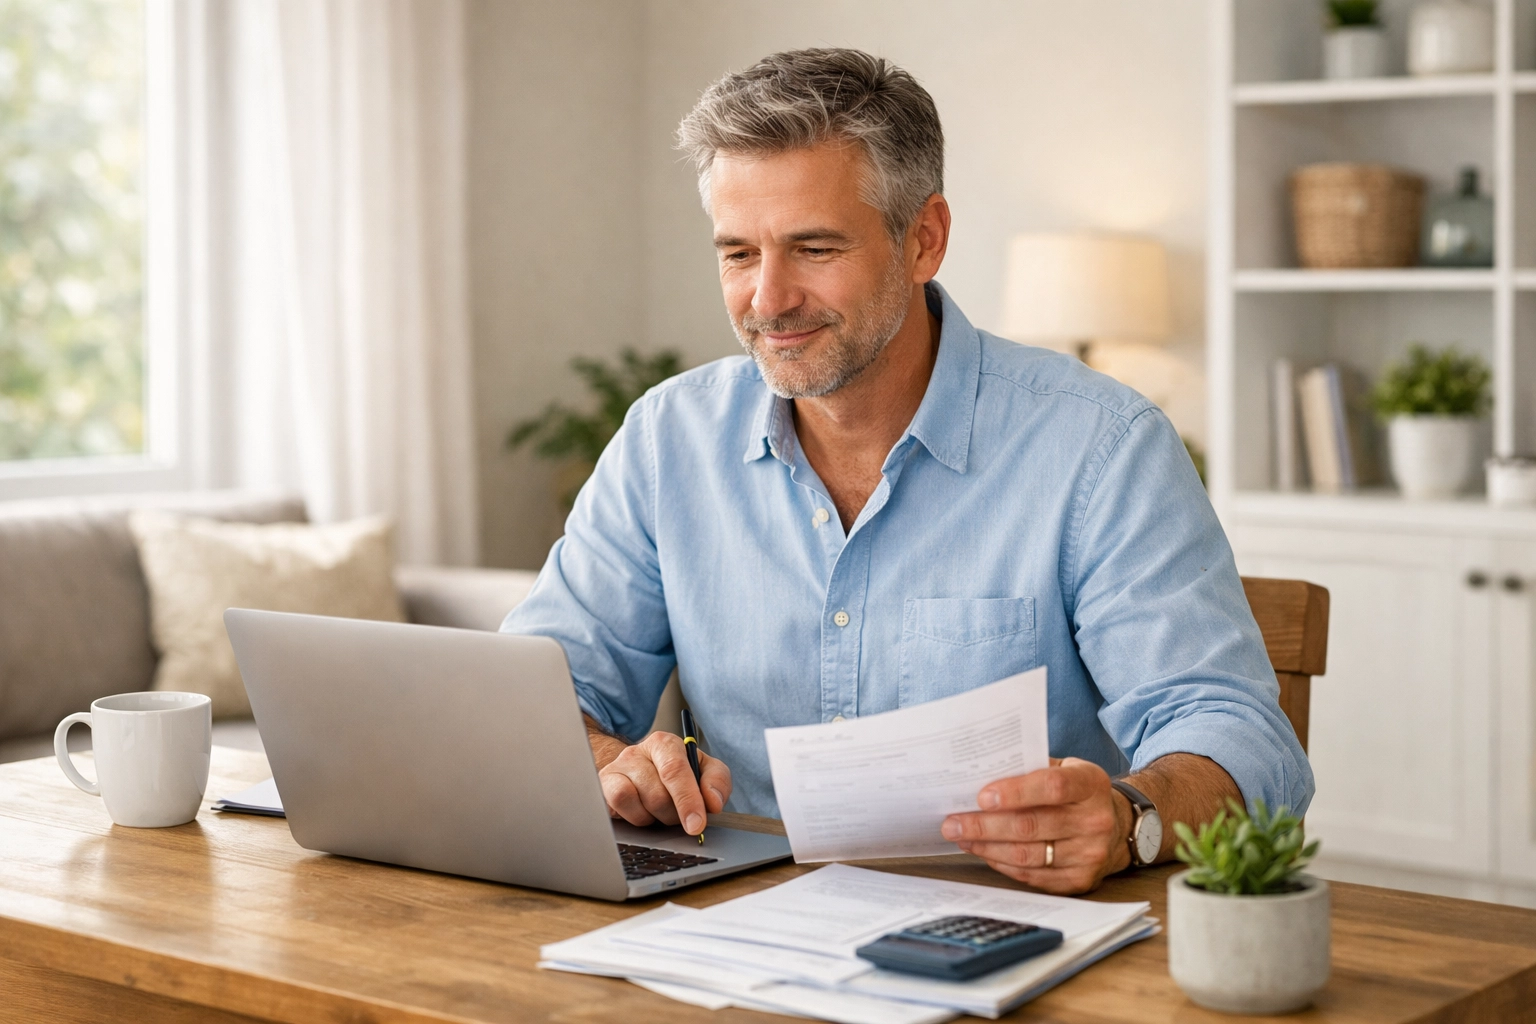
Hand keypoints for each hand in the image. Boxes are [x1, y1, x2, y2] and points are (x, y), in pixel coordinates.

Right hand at [593, 729, 731, 835]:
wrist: (638, 772)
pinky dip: (634, 817)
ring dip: (654, 817)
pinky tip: (641, 813)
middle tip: (677, 814)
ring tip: (658, 811)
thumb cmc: (675, 773)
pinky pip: (617, 806)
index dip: (688, 800)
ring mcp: (617, 768)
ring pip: (638, 803)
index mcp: (665, 743)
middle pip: (658, 794)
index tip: (697, 825)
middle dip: (673, 814)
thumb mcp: (703, 770)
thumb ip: (717, 781)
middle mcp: (637, 752)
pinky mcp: (603, 785)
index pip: (675, 770)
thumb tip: (713, 802)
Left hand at [940, 757, 1129, 894]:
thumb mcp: (1065, 768)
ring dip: (987, 847)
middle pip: (1032, 826)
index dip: (1016, 792)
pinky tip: (984, 852)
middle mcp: (1095, 821)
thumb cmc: (1077, 792)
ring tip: (961, 837)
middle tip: (952, 823)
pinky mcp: (1080, 881)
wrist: (1118, 828)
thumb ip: (1030, 769)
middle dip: (985, 825)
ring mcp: (1089, 855)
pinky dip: (1002, 864)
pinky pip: (1032, 875)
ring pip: (1027, 854)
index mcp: (1091, 784)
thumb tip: (980, 774)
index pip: (1052, 787)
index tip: (981, 797)